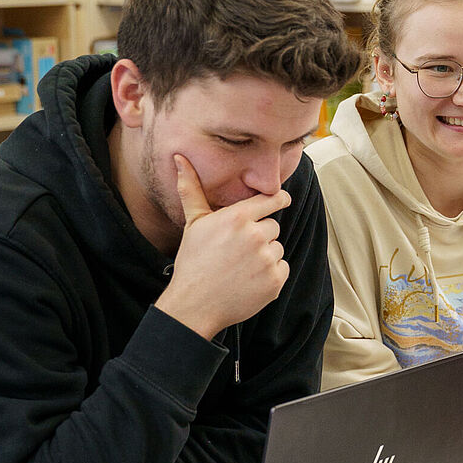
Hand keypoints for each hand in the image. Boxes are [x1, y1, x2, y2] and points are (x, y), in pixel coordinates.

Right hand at [155, 155, 291, 339]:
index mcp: (237, 218)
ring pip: (277, 248)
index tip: (282, 199)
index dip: (278, 199)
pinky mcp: (275, 281)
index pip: (272, 199)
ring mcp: (267, 260)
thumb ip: (192, 189)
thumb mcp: (193, 223)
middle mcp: (255, 236)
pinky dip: (270, 274)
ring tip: (240, 266)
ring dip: (265, 255)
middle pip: (273, 226)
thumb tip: (180, 158)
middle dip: (260, 236)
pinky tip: (249, 280)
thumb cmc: (193, 261)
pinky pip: (282, 268)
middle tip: (238, 250)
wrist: (194, 304)